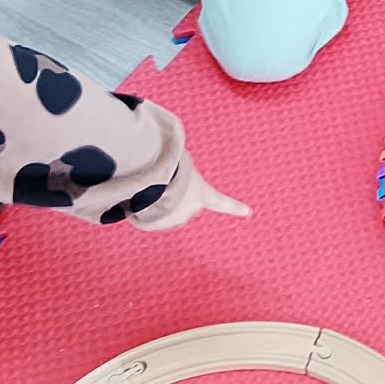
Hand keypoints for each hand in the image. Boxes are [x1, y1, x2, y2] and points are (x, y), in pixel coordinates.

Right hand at [129, 162, 252, 230]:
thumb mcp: (183, 159)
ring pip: (160, 208)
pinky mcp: (153, 224)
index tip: (248, 212)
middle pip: (180, 202)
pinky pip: (145, 214)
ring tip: (148, 183)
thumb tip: (162, 171)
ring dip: (153, 199)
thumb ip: (180, 168)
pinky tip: (136, 194)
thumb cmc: (171, 164)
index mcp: (203, 194)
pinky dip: (139, 206)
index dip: (234, 207)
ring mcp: (172, 219)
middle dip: (172, 195)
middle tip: (163, 180)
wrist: (152, 180)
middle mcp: (190, 210)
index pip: (222, 202)